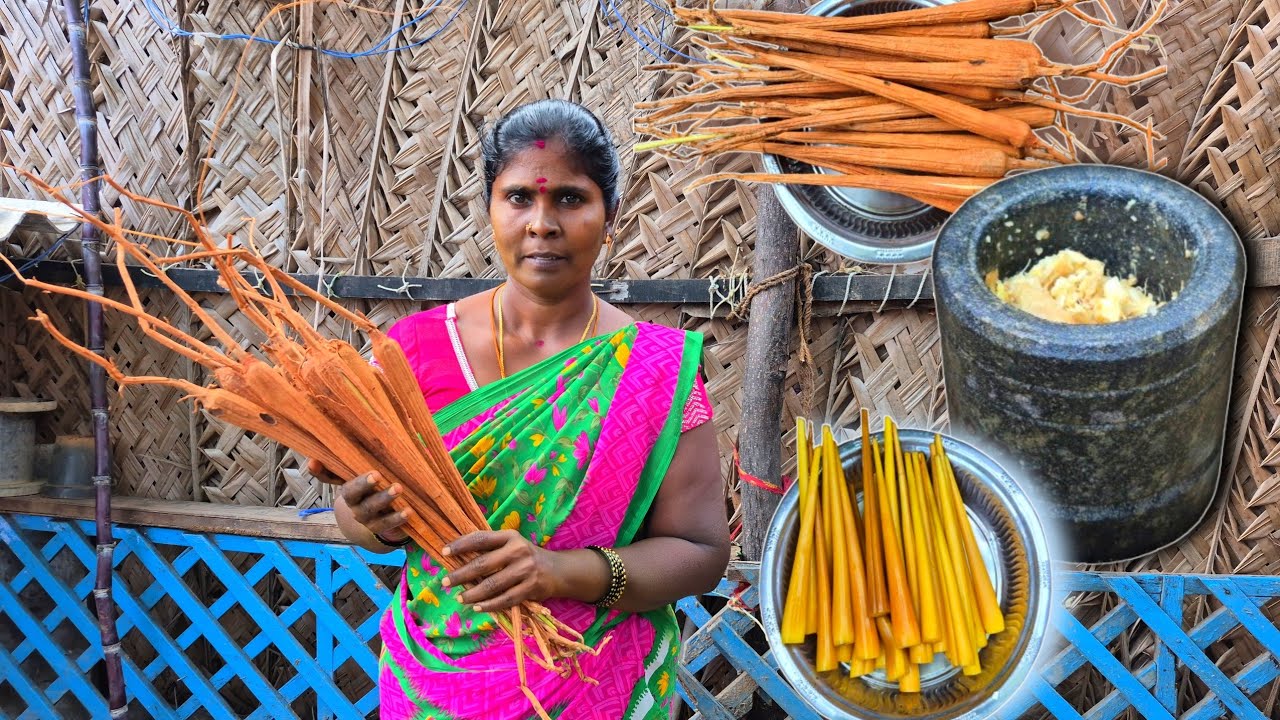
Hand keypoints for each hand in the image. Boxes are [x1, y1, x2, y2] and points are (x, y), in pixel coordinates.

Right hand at [308, 459, 409, 542]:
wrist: (379, 522)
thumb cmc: (372, 493)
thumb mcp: (362, 480)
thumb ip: (349, 466)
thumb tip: (317, 457)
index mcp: (347, 489)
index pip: (330, 478)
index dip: (321, 472)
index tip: (315, 462)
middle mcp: (353, 504)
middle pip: (352, 494)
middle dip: (363, 484)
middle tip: (376, 474)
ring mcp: (365, 517)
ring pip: (371, 509)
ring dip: (384, 499)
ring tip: (398, 488)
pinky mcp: (380, 528)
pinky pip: (387, 524)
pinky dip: (398, 518)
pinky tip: (408, 511)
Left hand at [442, 530, 559, 612]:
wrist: (556, 570)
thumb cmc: (525, 556)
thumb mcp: (511, 544)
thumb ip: (490, 548)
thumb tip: (459, 558)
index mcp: (510, 536)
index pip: (481, 538)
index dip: (461, 545)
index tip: (444, 552)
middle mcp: (518, 551)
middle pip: (483, 564)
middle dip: (461, 574)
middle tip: (445, 582)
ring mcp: (525, 570)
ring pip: (492, 585)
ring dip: (472, 593)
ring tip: (460, 598)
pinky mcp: (530, 588)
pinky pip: (505, 599)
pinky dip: (489, 605)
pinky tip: (477, 607)